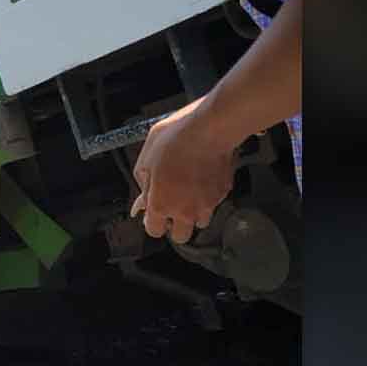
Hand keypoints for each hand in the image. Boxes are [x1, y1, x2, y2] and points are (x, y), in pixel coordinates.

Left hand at [130, 98, 235, 243]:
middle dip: (174, 225)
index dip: (152, 222)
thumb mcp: (145, 160)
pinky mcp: (224, 192)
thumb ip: (143, 185)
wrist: (210, 128)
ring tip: (189, 191)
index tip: (152, 212)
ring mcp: (208, 204)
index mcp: (161, 204)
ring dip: (193, 213)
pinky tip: (202, 177)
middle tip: (171, 206)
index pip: (154, 231)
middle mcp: (186, 210)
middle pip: (180, 236)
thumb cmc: (174, 140)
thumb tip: (143, 199)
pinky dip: (208, 196)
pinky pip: (214, 202)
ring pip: (200, 222)